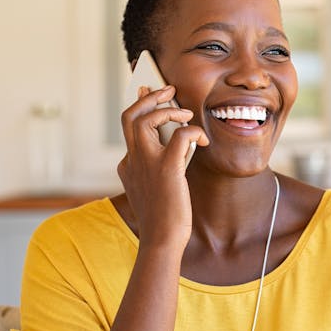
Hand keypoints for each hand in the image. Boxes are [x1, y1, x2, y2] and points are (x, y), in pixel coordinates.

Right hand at [117, 85, 208, 251]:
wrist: (162, 241)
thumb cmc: (163, 217)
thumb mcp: (154, 187)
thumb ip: (158, 164)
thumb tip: (177, 141)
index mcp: (127, 165)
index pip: (128, 127)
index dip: (139, 107)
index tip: (146, 92)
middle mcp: (132, 160)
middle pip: (130, 115)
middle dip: (148, 97)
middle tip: (167, 89)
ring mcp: (146, 163)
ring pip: (145, 118)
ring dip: (167, 109)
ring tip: (185, 113)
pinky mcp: (167, 168)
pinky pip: (180, 135)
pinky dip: (193, 131)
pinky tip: (202, 141)